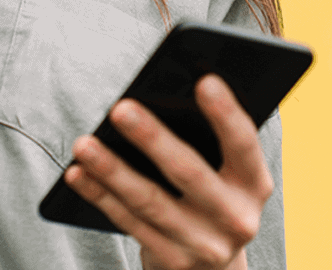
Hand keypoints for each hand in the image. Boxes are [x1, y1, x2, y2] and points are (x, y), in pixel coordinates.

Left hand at [63, 75, 273, 269]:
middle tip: (120, 108)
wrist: (212, 269)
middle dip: (152, 138)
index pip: (244, 143)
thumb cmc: (211, 197)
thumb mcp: (225, 174)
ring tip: (83, 144)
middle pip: (189, 172)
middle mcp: (237, 218)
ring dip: (112, 170)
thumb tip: (159, 94)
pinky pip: (130, 223)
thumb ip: (206, 141)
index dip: (226, 113)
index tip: (205, 80)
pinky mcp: (174, 262)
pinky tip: (77, 174)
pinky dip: (100, 196)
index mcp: (254, 183)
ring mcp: (205, 245)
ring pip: (150, 201)